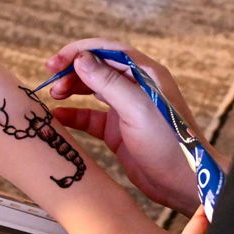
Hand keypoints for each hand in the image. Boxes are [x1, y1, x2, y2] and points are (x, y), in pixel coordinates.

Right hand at [47, 38, 222, 215]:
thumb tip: (81, 59)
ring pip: (91, 91)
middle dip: (72, 71)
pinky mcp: (118, 131)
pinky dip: (74, 116)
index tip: (56, 62)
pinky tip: (59, 117)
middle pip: (97, 68)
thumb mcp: (138, 108)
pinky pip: (91, 118)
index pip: (107, 51)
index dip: (79, 52)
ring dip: (72, 90)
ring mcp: (126, 109)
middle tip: (52, 81)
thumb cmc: (169, 143)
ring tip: (54, 95)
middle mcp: (135, 88)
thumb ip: (109, 82)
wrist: (182, 182)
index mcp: (145, 74)